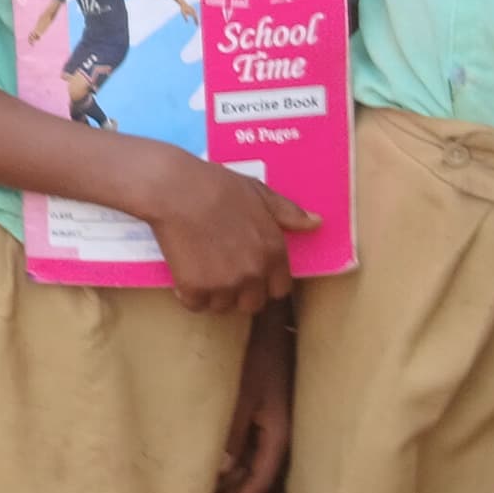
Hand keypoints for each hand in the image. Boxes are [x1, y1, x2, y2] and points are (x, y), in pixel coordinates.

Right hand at [137, 147, 310, 317]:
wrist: (176, 190)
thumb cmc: (218, 186)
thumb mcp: (260, 193)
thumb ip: (289, 213)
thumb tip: (317, 222)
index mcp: (273, 252)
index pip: (280, 290)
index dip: (265, 283)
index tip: (250, 272)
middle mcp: (254, 274)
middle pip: (253, 304)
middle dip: (240, 293)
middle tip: (222, 271)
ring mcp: (224, 284)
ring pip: (223, 307)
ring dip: (214, 295)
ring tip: (202, 270)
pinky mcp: (195, 289)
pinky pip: (195, 304)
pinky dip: (189, 294)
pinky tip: (185, 274)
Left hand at [214, 324, 291, 492]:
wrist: (265, 322)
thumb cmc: (254, 355)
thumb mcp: (241, 395)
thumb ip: (233, 434)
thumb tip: (222, 470)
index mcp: (278, 430)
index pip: (261, 476)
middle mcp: (279, 429)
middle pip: (258, 472)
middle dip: (235, 492)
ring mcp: (272, 419)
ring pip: (253, 458)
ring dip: (233, 476)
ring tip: (208, 491)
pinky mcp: (263, 407)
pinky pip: (250, 442)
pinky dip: (234, 456)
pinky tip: (217, 460)